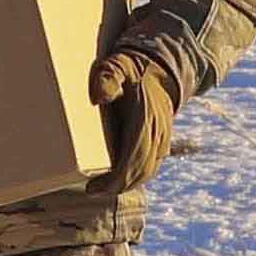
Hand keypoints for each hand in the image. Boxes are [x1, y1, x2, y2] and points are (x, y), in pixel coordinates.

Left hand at [88, 47, 181, 195]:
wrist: (159, 70)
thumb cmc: (131, 69)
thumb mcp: (117, 65)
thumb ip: (108, 77)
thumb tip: (98, 98)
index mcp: (146, 117)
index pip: (135, 157)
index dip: (116, 178)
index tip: (93, 187)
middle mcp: (158, 131)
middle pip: (142, 170)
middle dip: (117, 186)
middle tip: (92, 190)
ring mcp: (163, 138)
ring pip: (148, 171)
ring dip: (126, 183)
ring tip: (100, 187)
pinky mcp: (162, 142)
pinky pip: (151, 166)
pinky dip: (135, 177)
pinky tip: (116, 180)